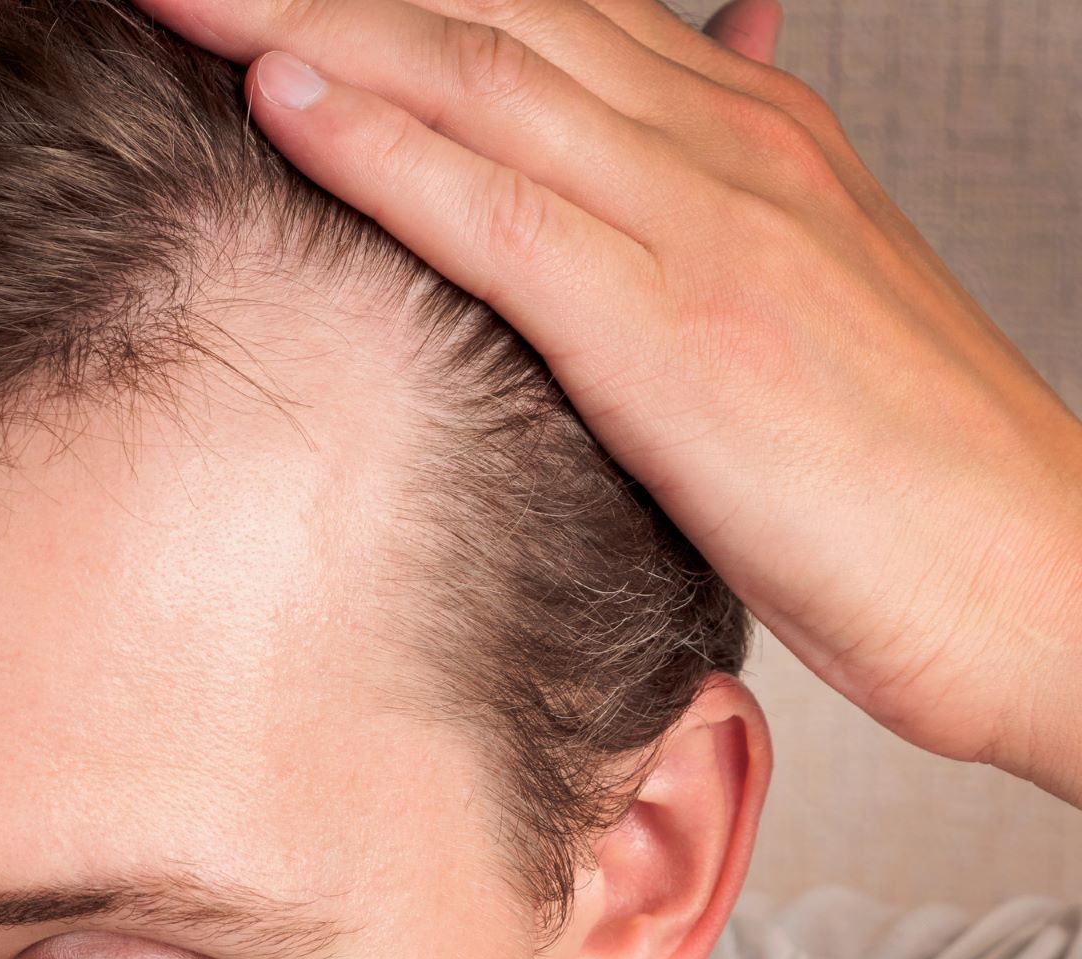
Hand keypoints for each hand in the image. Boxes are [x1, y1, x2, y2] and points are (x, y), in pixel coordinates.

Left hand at [129, 0, 1081, 802]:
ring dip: (308, 13)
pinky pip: (501, 213)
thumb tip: (614, 165)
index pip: (536, 3)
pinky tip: (279, 91)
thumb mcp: (790, 301)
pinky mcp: (679, 332)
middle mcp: (717, 140)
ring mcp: (701, 223)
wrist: (1039, 574)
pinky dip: (381, 146)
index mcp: (737, 129)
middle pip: (484, 5)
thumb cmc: (901, 466)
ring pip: (473, 76)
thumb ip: (690, 217)